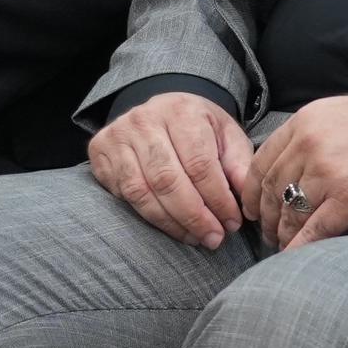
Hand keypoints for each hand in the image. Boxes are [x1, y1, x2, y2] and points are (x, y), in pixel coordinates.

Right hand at [89, 91, 258, 246]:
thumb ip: (239, 164)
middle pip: (168, 180)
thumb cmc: (198, 127)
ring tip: (195, 238)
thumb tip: (246, 199)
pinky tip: (173, 227)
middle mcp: (144, 120)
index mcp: (181, 111)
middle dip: (194, 216)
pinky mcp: (101, 154)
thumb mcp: (226, 135)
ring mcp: (118, 137)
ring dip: (172, 223)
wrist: (160, 109)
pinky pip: (124, 195)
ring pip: (142, 192)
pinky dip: (150, 217)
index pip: (199, 163)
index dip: (217, 199)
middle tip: (214, 238)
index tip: (233, 222)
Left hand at [244, 91, 347, 248]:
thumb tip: (289, 167)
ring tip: (285, 246)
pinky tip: (295, 257)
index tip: (254, 207)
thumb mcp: (339, 114)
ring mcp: (328, 176)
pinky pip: (312, 232)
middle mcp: (310, 147)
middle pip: (271, 191)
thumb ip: (310, 136)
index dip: (253, 192)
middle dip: (267, 218)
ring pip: (290, 214)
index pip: (261, 164)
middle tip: (268, 233)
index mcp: (304, 124)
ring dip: (283, 235)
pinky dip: (300, 248)